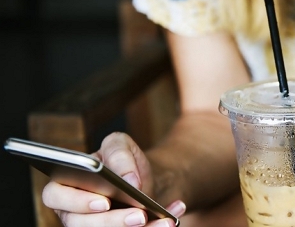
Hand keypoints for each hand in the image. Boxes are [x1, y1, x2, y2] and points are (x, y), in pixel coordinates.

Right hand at [41, 132, 185, 226]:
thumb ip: (120, 154)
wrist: (143, 180)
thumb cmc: (124, 162)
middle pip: (80, 224)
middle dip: (112, 221)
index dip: (76, 201)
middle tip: (139, 216)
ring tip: (164, 221)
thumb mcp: (121, 145)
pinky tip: (171, 220)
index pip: (54, 196)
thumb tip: (128, 180)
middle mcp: (73, 211)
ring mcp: (91, 226)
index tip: (104, 202)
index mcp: (66, 184)